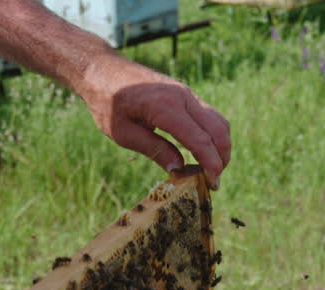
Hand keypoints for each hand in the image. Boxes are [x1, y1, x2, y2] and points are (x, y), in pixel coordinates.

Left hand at [77, 56, 231, 188]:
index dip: (211, 164)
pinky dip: (212, 135)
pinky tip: (202, 152)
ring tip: (210, 169)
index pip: (200, 139)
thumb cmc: (107, 102)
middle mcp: (182, 97)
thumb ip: (154, 149)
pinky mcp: (185, 94)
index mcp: (166, 107)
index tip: (213, 184)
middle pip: (218, 129)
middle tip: (214, 182)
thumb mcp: (123, 133)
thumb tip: (179, 169)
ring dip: (220, 146)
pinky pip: (208, 116)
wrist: (103, 70)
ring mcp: (186, 93)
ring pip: (218, 121)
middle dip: (222, 157)